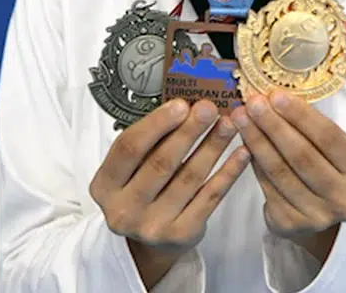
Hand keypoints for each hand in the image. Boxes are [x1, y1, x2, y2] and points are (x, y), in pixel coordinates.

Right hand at [88, 99, 249, 285]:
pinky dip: (228, 172)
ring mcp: (153, 226)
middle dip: (189, 131)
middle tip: (209, 108)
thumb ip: (150, 142)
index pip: (129, 148)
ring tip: (229, 124)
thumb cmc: (142, 192)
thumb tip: (186, 105)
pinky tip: (240, 153)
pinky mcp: (181, 234)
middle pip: (161, 162)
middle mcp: (124, 209)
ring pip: (189, 178)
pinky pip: (210, 197)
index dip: (156, 124)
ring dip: (212, 146)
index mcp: (105, 186)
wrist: (150, 242)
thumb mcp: (132, 169)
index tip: (181, 104)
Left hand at [232, 92, 345, 260]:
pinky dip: (255, 163)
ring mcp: (318, 215)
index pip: (330, 137)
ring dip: (257, 141)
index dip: (301, 115)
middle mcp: (344, 197)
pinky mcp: (291, 225)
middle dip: (274, 125)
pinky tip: (244, 144)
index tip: (276, 95)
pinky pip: (268, 187)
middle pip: (303, 155)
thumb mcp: (333, 153)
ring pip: (281, 172)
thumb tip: (274, 99)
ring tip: (241, 118)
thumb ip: (311, 130)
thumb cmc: (326, 172)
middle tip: (253, 103)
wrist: (320, 221)